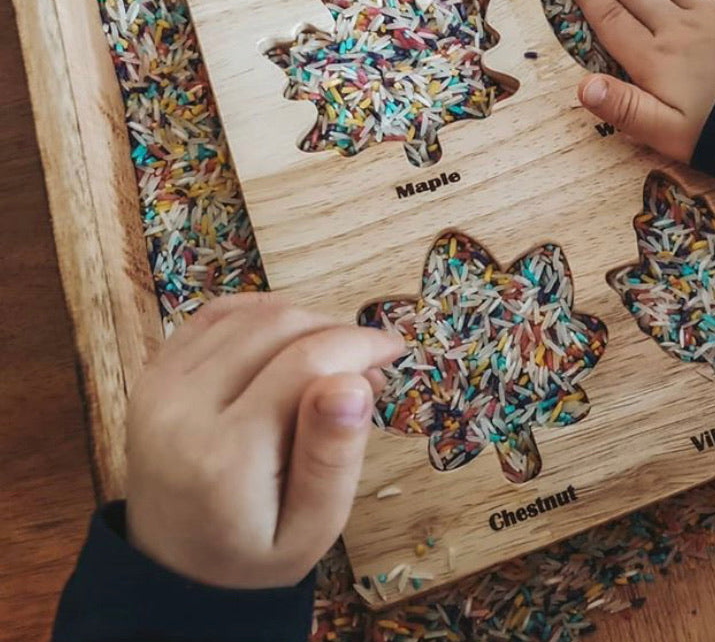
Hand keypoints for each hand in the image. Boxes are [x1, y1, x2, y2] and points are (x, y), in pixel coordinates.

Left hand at [125, 293, 403, 588]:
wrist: (176, 568)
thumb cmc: (255, 553)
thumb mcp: (313, 529)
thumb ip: (333, 458)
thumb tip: (353, 381)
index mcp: (225, 456)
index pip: (304, 363)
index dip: (358, 344)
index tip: (393, 349)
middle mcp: (182, 410)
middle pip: (278, 328)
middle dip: (336, 331)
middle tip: (369, 362)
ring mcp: (160, 387)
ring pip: (250, 315)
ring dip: (305, 321)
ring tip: (334, 357)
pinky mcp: (153, 375)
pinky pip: (216, 315)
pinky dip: (263, 313)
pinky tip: (290, 339)